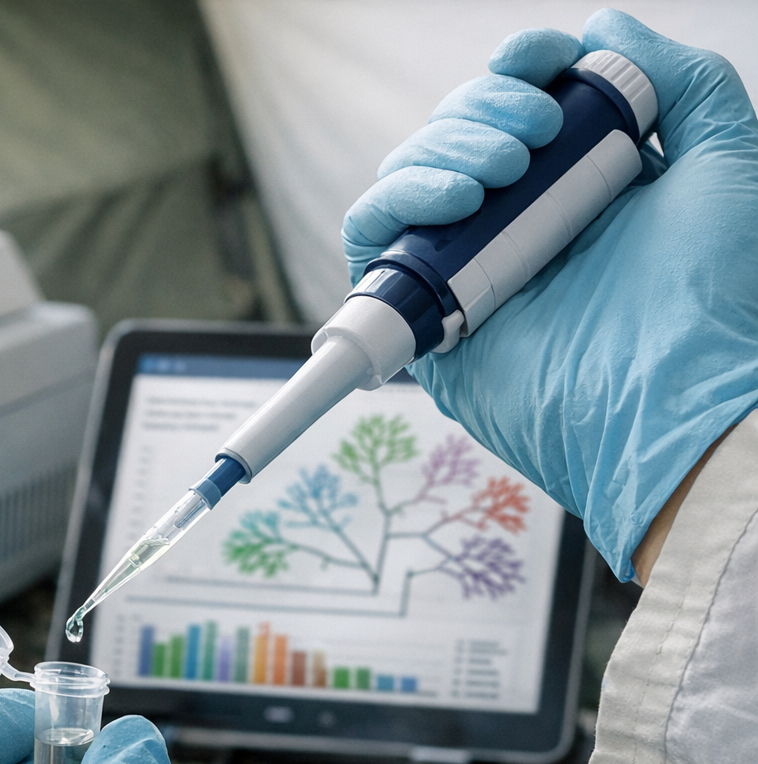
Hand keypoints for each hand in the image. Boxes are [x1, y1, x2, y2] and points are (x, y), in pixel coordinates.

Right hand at [342, 10, 757, 580]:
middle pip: (456, 130)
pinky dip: (399, 198)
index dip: (519, 69)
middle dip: (484, 105)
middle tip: (536, 131)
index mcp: (578, 188)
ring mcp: (465, 265)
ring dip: (446, 145)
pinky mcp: (422, 312)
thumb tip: (601, 26)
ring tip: (503, 169)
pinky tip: (458, 198)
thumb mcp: (724, 160)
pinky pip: (372, 234)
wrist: (675, 395)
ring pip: (409, 171)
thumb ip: (683, 81)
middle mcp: (516, 224)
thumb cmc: (711, 295)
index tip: (545, 61)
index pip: (516, 107)